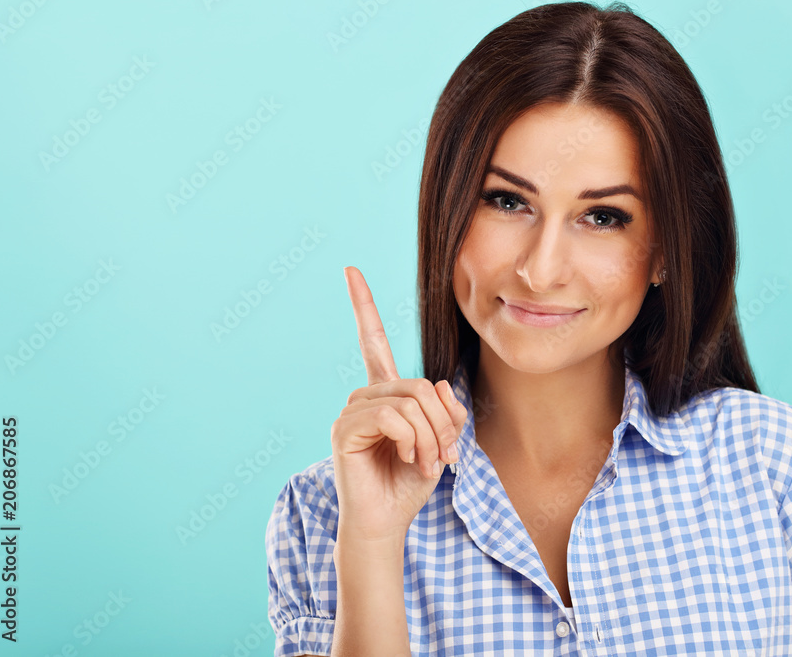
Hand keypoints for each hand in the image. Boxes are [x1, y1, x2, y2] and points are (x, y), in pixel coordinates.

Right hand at [330, 266, 466, 543]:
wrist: (387, 520)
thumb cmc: (410, 481)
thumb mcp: (442, 440)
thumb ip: (445, 409)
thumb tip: (435, 386)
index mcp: (386, 392)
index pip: (373, 340)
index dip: (363, 305)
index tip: (350, 270)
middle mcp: (365, 395)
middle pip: (419, 384)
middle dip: (443, 423)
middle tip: (445, 456)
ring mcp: (352, 410)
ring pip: (410, 401)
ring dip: (431, 437)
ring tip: (427, 462)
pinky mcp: (346, 428)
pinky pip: (393, 416)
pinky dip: (413, 440)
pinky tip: (410, 460)